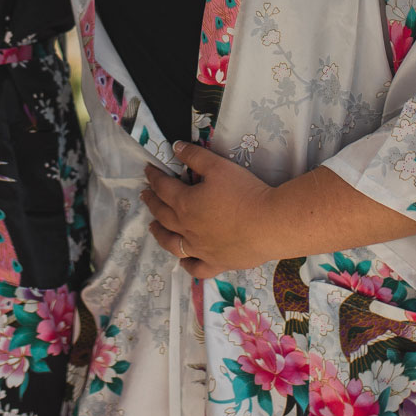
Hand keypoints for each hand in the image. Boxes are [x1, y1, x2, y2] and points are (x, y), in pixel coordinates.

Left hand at [141, 140, 278, 280]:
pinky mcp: (217, 263)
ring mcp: (201, 249)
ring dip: (160, 234)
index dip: (154, 177)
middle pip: (163, 215)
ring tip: (153, 227)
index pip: (163, 188)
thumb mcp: (218, 166)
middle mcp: (188, 228)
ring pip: (172, 243)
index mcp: (185, 203)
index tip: (148, 170)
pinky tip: (184, 261)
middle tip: (146, 195)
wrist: (269, 224)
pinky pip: (196, 267)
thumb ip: (195, 156)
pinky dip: (187, 264)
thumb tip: (175, 147)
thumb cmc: (244, 192)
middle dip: (152, 202)